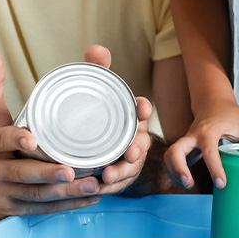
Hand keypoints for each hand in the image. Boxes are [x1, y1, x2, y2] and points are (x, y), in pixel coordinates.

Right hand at [0, 48, 104, 222]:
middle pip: (23, 174)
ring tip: (95, 184)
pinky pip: (44, 209)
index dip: (16, 140)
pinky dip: (68, 205)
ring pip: (38, 195)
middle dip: (49, 173)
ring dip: (67, 192)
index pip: (1, 142)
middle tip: (75, 168)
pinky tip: (92, 197)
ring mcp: (5, 194)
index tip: (34, 140)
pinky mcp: (17, 210)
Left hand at [84, 45, 154, 193]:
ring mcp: (128, 159)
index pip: (141, 109)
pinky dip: (109, 187)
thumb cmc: (102, 117)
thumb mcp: (99, 93)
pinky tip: (97, 189)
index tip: (141, 109)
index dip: (142, 109)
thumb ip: (98, 71)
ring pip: (129, 167)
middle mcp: (135, 137)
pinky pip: (117, 183)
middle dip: (137, 149)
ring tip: (106, 177)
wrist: (99, 147)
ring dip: (120, 172)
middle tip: (129, 152)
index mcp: (131, 116)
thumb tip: (96, 48)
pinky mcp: (119, 176)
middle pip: (140, 143)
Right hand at [163, 94, 238, 189]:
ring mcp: (185, 140)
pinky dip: (173, 172)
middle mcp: (193, 135)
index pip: (210, 151)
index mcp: (210, 131)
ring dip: (173, 172)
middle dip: (179, 169)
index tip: (221, 183)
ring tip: (186, 185)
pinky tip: (183, 181)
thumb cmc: (231, 116)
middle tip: (189, 184)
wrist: (214, 102)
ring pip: (170, 156)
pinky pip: (171, 160)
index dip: (215, 168)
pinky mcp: (182, 146)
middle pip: (176, 151)